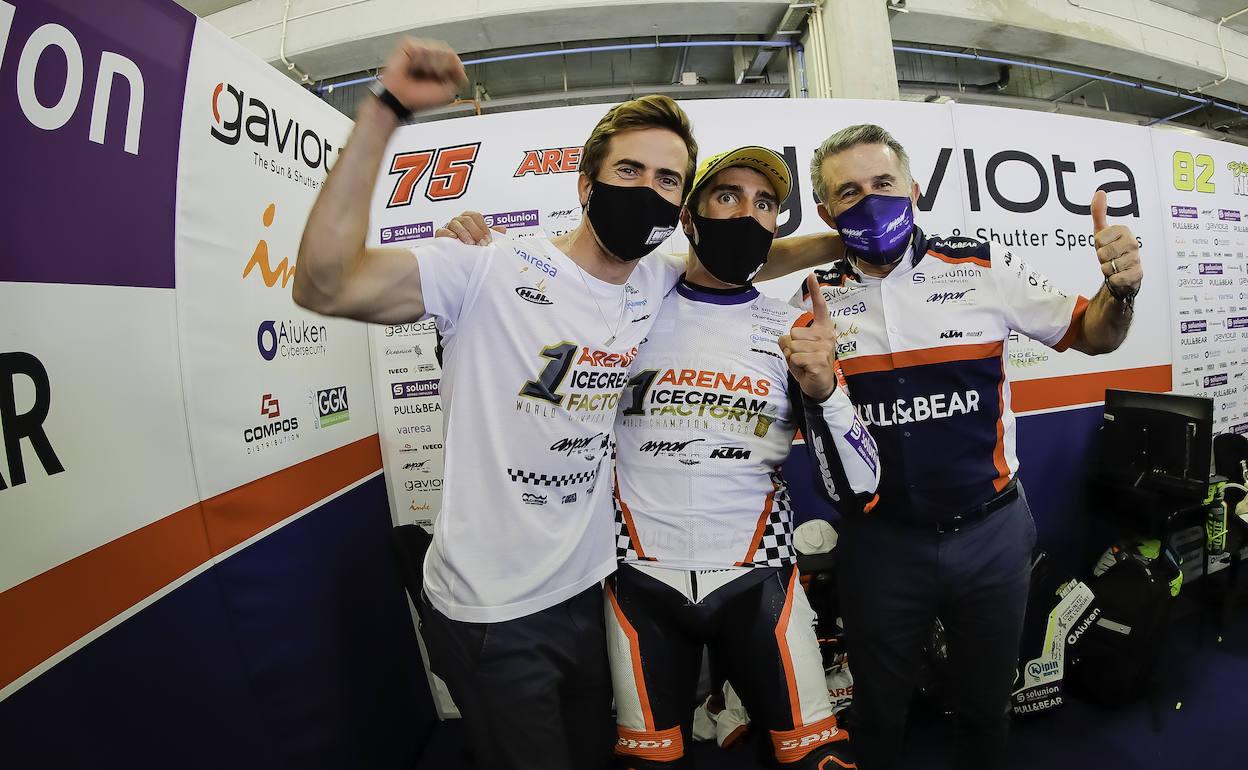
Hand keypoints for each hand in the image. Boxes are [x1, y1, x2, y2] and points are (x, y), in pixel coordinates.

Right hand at [379, 38, 467, 112]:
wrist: (400, 98)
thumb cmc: (419, 98)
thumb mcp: (448, 91)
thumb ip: (459, 77)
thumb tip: (461, 64)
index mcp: (438, 66)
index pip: (454, 59)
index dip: (453, 69)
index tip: (443, 80)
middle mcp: (428, 56)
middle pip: (449, 53)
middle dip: (442, 68)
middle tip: (428, 79)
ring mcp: (419, 49)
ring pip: (439, 49)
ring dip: (432, 66)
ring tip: (420, 74)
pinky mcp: (409, 44)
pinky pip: (426, 48)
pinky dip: (422, 60)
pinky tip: (413, 67)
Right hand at [434, 211, 506, 244]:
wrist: (456, 260)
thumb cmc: (469, 247)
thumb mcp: (481, 240)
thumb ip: (491, 234)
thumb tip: (503, 229)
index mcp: (468, 220)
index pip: (476, 216)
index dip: (483, 227)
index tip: (488, 239)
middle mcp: (458, 221)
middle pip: (467, 219)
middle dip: (476, 232)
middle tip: (482, 243)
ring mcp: (449, 227)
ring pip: (455, 224)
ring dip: (464, 233)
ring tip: (470, 243)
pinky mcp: (440, 235)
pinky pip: (442, 231)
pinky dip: (448, 234)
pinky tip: (454, 238)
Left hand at [780, 274, 838, 401]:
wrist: (818, 386)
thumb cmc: (807, 364)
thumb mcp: (796, 349)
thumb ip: (789, 340)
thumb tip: (785, 338)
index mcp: (822, 329)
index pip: (819, 307)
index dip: (815, 291)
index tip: (811, 275)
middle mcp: (826, 336)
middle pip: (793, 333)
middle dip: (791, 347)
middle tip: (801, 357)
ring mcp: (824, 348)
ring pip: (792, 346)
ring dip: (792, 357)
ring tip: (803, 363)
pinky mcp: (819, 361)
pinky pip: (795, 357)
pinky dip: (795, 365)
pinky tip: (805, 369)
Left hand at [1091, 189, 1142, 297]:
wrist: (1122, 275)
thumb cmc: (1111, 251)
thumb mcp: (1102, 231)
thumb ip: (1099, 212)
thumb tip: (1100, 192)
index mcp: (1124, 231)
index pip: (1098, 239)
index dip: (1097, 245)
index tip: (1104, 245)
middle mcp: (1132, 243)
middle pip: (1102, 254)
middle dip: (1101, 259)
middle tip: (1108, 258)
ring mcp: (1136, 259)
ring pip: (1108, 267)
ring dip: (1106, 270)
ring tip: (1114, 267)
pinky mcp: (1137, 274)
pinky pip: (1115, 279)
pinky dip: (1113, 280)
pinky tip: (1119, 276)